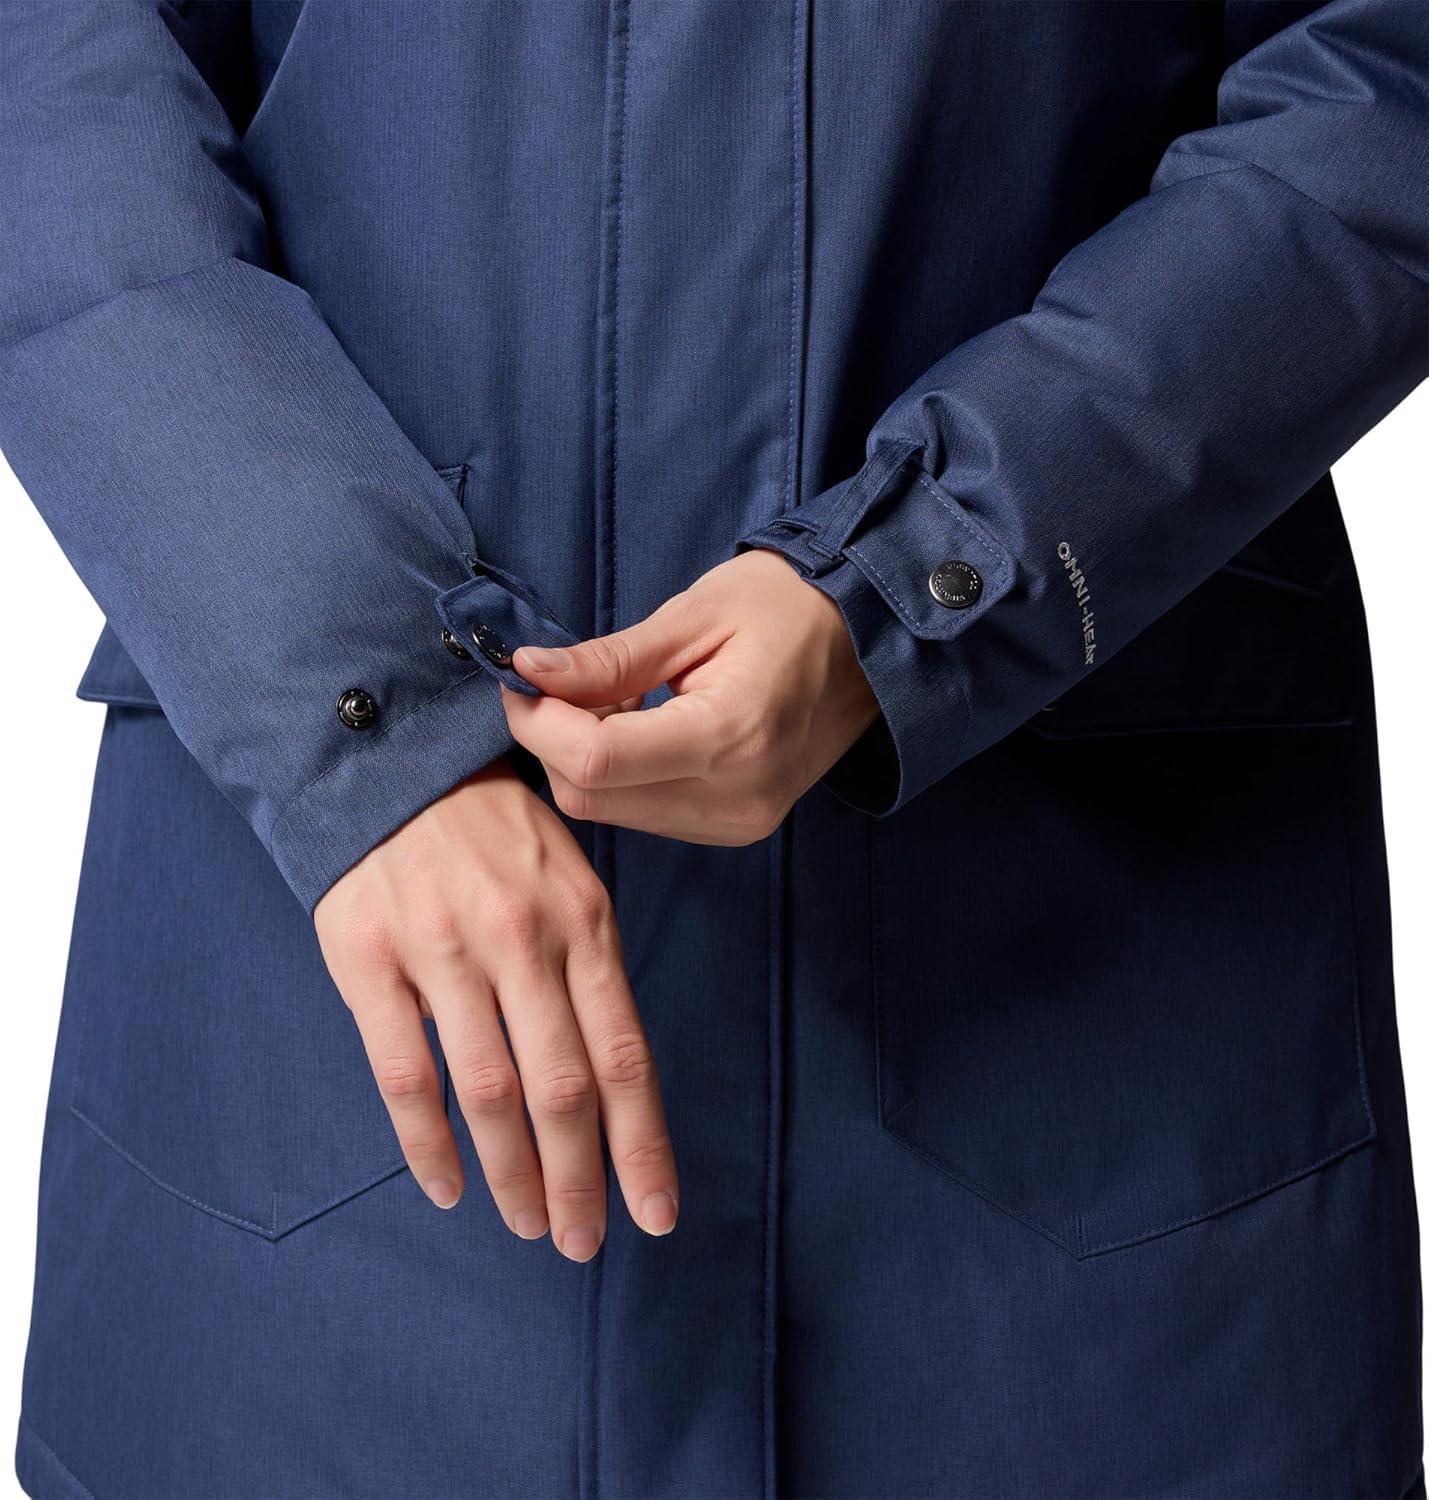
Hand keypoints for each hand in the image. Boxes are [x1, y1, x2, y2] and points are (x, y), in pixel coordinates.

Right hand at [313, 761, 676, 1257]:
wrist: (389, 765)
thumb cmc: (493, 836)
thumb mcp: (567, 881)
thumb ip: (587, 973)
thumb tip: (611, 1085)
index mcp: (582, 922)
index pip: (625, 1055)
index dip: (642, 1144)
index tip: (655, 1213)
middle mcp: (520, 938)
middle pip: (563, 1087)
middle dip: (580, 1179)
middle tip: (583, 1241)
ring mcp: (443, 950)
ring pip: (488, 1091)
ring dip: (512, 1174)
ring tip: (530, 1224)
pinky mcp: (370, 960)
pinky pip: (403, 1074)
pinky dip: (428, 1143)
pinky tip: (448, 1187)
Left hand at [502, 550, 878, 843]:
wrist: (871, 641)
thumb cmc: (788, 607)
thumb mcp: (693, 615)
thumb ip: (606, 658)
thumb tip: (526, 671)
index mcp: (731, 734)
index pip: (595, 760)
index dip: (537, 721)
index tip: (520, 676)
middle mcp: (736, 796)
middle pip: (591, 796)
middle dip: (554, 740)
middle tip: (569, 679)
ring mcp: (740, 822)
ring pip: (609, 811)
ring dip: (586, 758)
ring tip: (623, 697)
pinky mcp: (738, 828)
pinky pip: (644, 814)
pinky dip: (620, 774)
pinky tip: (646, 726)